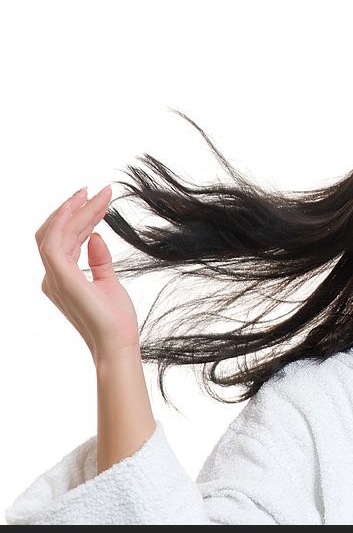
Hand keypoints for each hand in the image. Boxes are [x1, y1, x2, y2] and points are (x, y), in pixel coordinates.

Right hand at [35, 185, 140, 361]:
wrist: (118, 342)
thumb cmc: (116, 319)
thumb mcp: (109, 281)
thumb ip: (99, 259)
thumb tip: (94, 235)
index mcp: (63, 277)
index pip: (66, 239)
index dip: (80, 217)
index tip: (99, 200)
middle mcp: (53, 276)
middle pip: (57, 232)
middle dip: (75, 209)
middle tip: (96, 191)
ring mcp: (54, 277)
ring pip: (56, 232)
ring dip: (75, 210)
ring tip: (96, 194)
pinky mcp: (61, 277)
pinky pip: (54, 242)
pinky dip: (64, 221)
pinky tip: (80, 206)